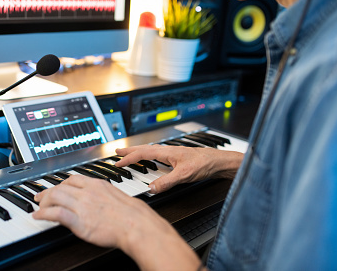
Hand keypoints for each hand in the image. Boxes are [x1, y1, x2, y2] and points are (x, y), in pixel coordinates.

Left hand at [33, 174, 201, 269]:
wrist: (136, 225)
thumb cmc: (133, 215)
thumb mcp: (116, 196)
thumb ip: (103, 195)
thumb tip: (99, 200)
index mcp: (97, 185)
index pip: (72, 179)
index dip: (61, 183)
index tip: (56, 188)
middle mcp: (87, 193)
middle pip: (60, 187)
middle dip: (47, 192)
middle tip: (40, 198)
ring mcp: (82, 206)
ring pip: (55, 197)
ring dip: (44, 202)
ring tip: (39, 208)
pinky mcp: (79, 221)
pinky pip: (56, 214)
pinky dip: (44, 214)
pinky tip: (38, 216)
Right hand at [115, 144, 242, 193]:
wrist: (219, 162)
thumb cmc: (204, 164)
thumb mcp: (183, 176)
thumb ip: (166, 182)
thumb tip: (151, 188)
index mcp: (166, 152)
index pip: (142, 154)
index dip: (128, 158)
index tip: (118, 163)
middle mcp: (168, 151)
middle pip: (144, 149)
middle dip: (130, 150)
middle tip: (117, 152)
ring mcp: (172, 154)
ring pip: (150, 151)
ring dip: (138, 153)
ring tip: (130, 155)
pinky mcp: (177, 158)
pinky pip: (157, 155)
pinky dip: (148, 157)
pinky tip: (150, 162)